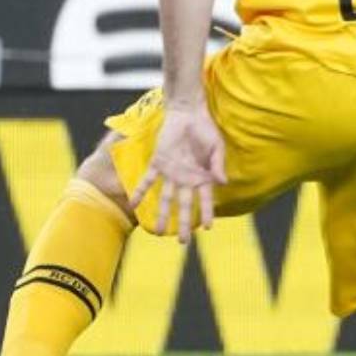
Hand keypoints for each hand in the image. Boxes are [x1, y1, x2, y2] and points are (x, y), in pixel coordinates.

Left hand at [132, 106, 227, 244]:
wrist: (188, 114)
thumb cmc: (205, 129)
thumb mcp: (216, 146)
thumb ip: (218, 164)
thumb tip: (222, 182)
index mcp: (203, 176)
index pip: (206, 200)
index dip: (207, 213)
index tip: (208, 228)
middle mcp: (186, 179)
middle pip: (184, 205)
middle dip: (184, 223)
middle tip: (183, 242)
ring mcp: (171, 173)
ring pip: (165, 198)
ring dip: (161, 214)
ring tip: (157, 231)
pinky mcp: (158, 164)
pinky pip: (148, 181)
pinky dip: (140, 191)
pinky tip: (133, 203)